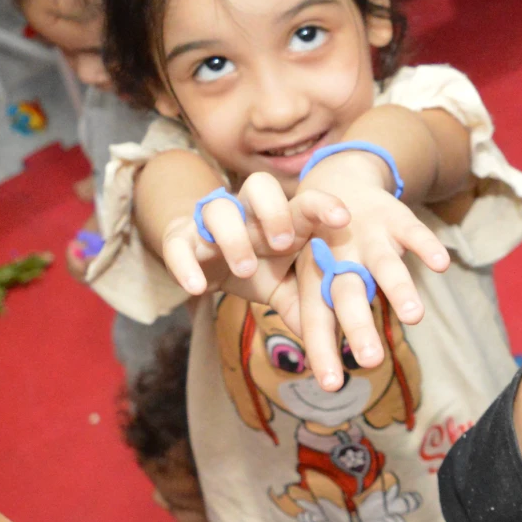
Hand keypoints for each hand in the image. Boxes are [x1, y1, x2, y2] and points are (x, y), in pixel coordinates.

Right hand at [158, 173, 343, 303]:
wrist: (206, 263)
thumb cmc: (258, 269)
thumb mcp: (284, 289)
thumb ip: (306, 306)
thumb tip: (332, 335)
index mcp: (282, 220)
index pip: (304, 203)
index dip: (323, 206)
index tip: (343, 219)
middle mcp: (247, 213)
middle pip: (260, 186)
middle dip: (274, 211)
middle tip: (284, 243)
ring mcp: (212, 223)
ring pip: (218, 209)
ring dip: (233, 237)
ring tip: (246, 269)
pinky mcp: (181, 239)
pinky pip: (178, 244)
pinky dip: (185, 264)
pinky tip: (196, 288)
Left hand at [278, 153, 450, 391]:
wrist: (339, 181)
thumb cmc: (328, 248)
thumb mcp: (315, 277)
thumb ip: (318, 319)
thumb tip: (322, 375)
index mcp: (317, 276)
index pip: (316, 317)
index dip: (322, 349)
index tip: (331, 385)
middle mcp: (340, 257)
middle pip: (348, 294)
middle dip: (358, 326)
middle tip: (369, 361)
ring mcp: (369, 237)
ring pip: (383, 264)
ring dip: (398, 288)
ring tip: (414, 316)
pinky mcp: (395, 218)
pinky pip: (414, 231)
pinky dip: (426, 246)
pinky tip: (441, 266)